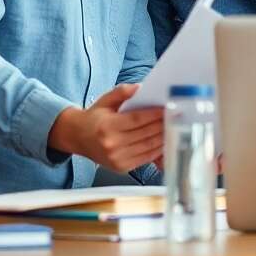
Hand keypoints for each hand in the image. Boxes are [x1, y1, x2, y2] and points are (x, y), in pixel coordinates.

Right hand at [48, 83, 164, 172]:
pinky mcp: (121, 167)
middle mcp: (111, 145)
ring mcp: (117, 159)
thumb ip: (122, 92)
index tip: (168, 107)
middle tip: (177, 115)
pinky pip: (146, 158)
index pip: (137, 119)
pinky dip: (158, 148)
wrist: (78, 138)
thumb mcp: (105, 100)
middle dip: (163, 123)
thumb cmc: (95, 117)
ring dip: (164, 136)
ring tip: (175, 126)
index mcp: (106, 127)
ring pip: (149, 146)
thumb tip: (140, 87)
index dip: (155, 114)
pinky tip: (165, 139)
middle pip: (146, 133)